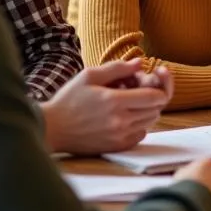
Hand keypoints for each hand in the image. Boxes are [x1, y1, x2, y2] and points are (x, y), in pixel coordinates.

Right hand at [42, 59, 169, 155]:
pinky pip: (140, 135)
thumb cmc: (69, 99)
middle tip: (138, 92)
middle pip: (155, 110)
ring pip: (150, 123)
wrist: (53, 128)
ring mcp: (119, 136)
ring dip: (146, 111)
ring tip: (130, 103)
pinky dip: (139, 125)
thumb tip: (140, 63)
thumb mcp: (89, 75)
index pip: (154, 97)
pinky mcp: (116, 147)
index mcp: (114, 101)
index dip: (157, 88)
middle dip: (152, 99)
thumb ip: (117, 67)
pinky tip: (125, 117)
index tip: (149, 83)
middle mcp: (120, 121)